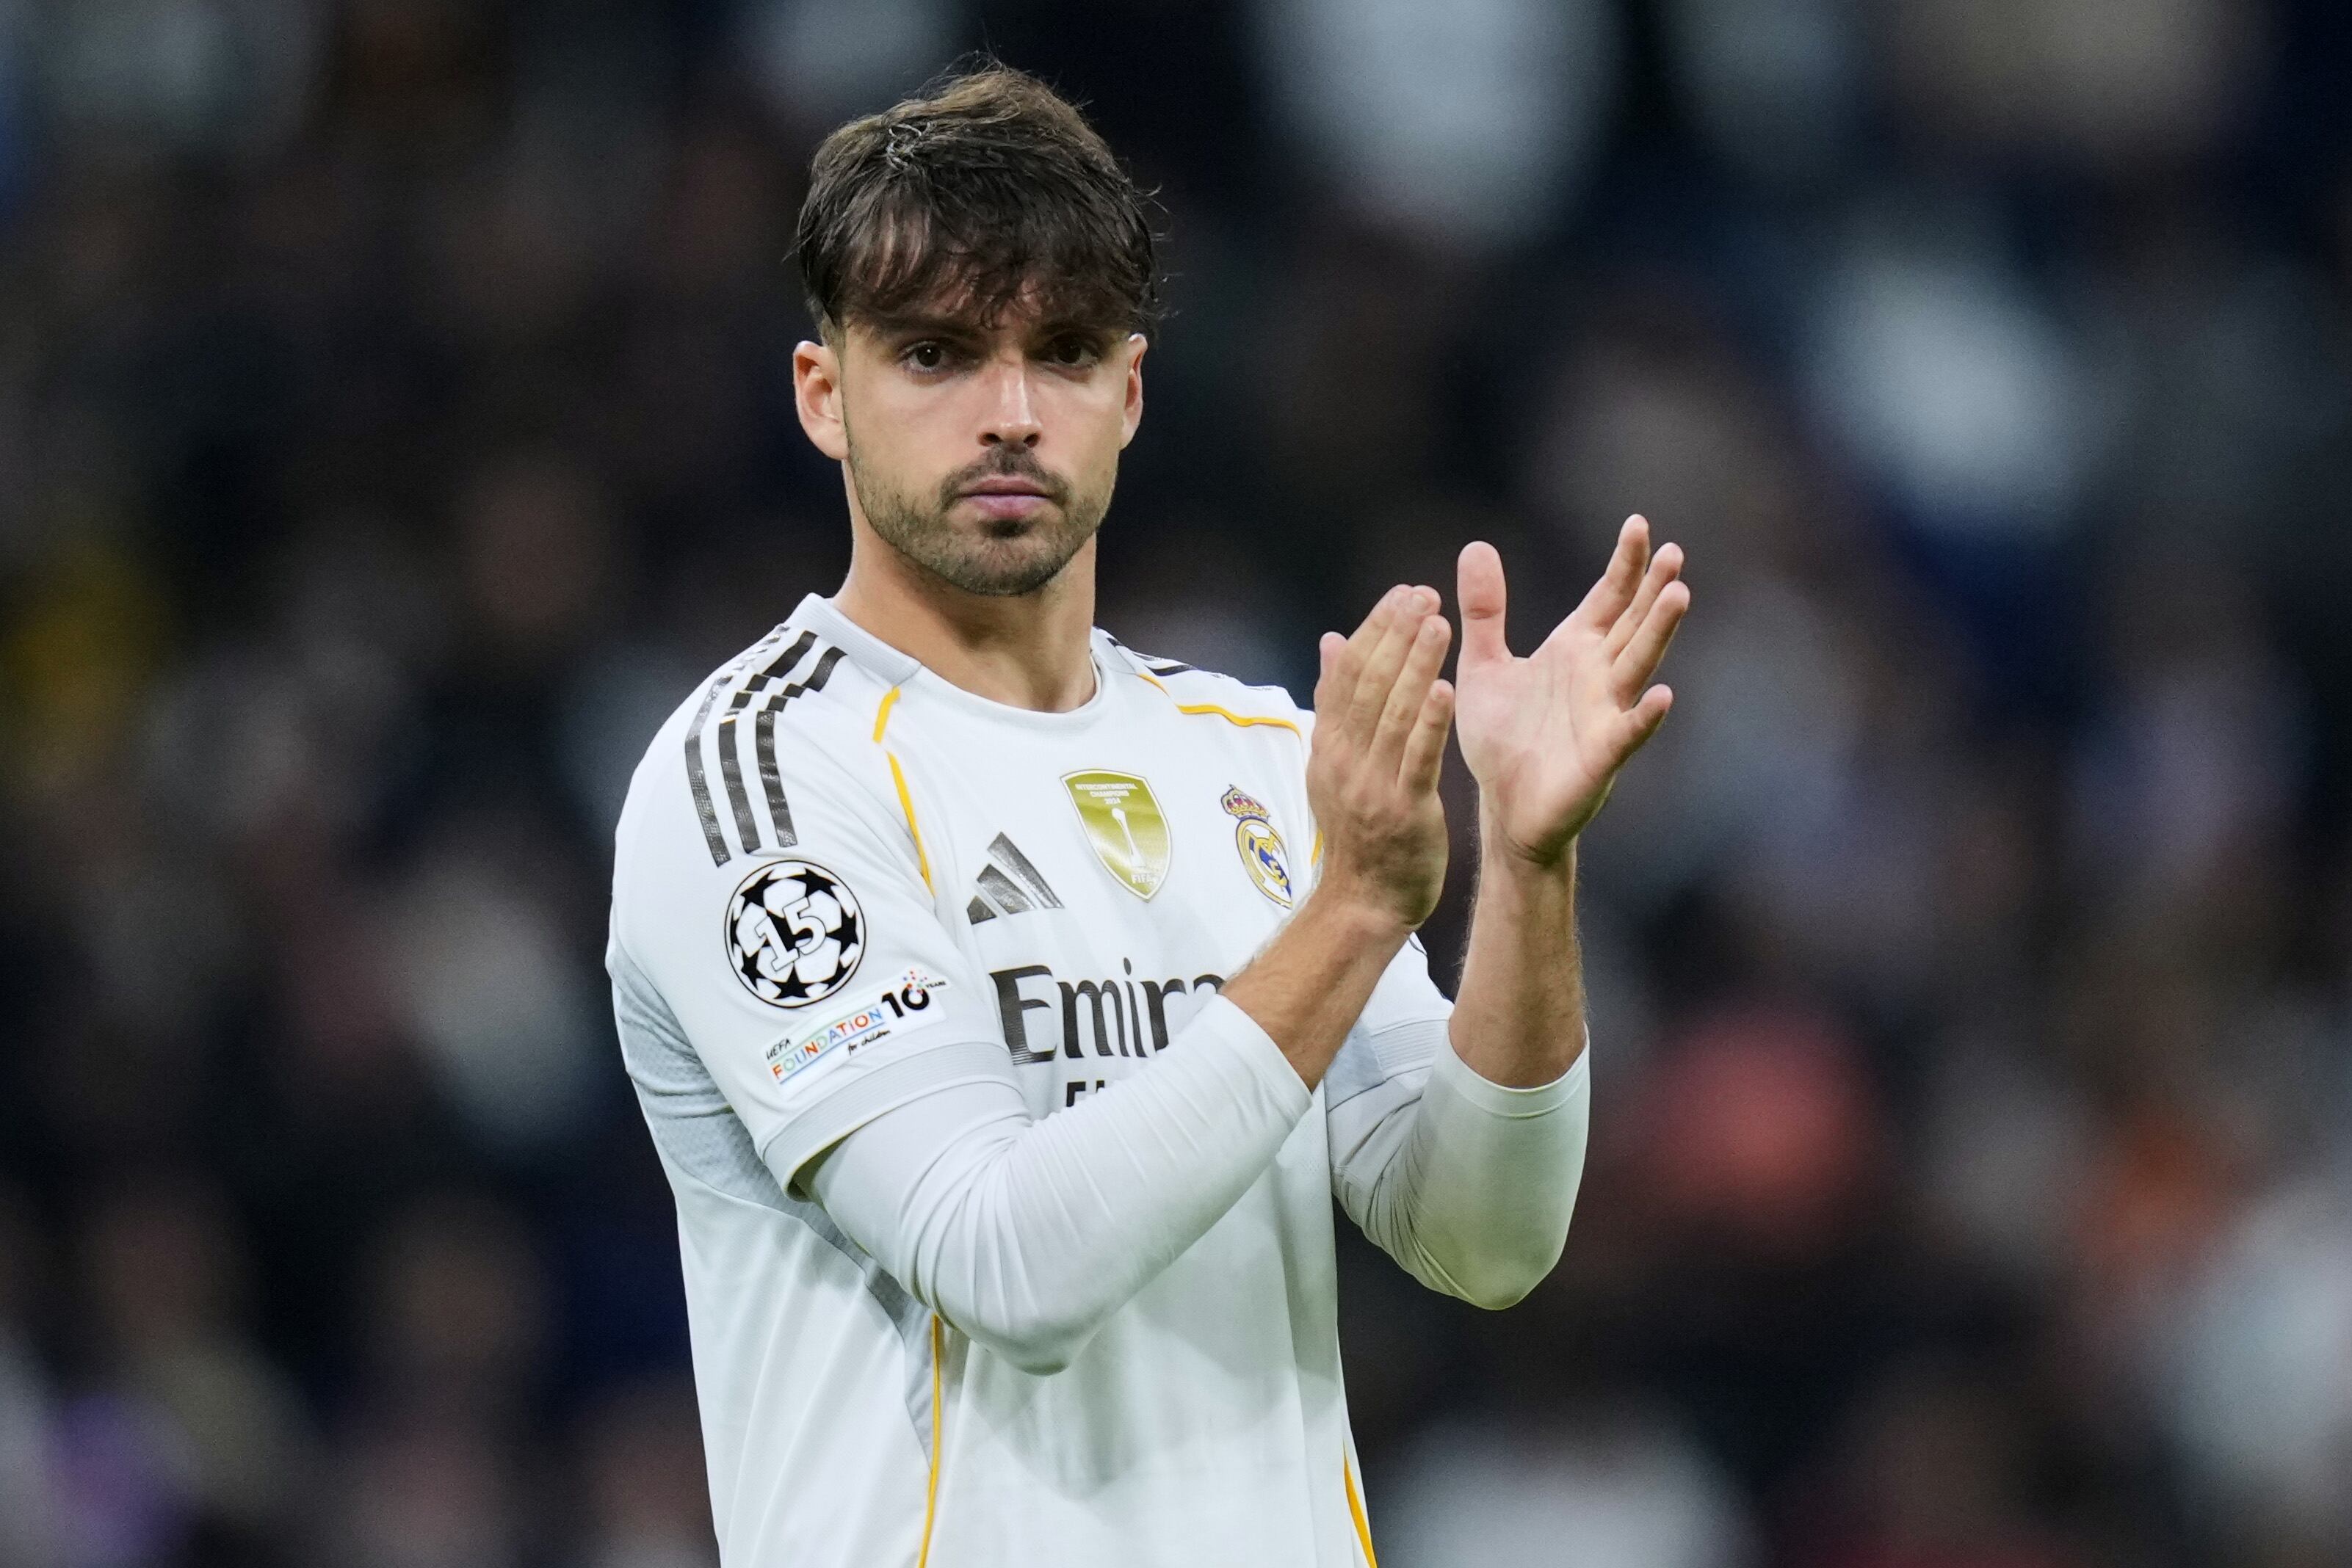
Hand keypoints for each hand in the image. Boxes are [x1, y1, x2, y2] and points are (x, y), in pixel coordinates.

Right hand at [1306, 584, 1455, 930]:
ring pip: (1393, 713)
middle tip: (1425, 594)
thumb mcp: (1334, 764)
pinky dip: (1429, 722)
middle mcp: (1344, 758)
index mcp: (1329, 743)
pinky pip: (1417, 758)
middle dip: (1397, 635)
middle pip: (1368, 684)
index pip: (1347, 672)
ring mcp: (1371, 783)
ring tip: (1439, 623)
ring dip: (1415, 665)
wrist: (1363, 901)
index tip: (1402, 594)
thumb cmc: (1358, 830)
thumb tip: (1331, 640)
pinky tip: (1446, 687)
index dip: (1375, 629)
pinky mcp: (1404, 808)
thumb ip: (1334, 703)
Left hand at [1453, 517, 1687, 866]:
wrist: (1503, 807)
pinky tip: (1664, 696)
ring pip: (1637, 666)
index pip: (1608, 598)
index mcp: (1574, 650)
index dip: (1625, 564)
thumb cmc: (1502, 739)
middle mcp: (1597, 676)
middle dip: (1652, 590)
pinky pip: (1626, 733)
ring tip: (1679, 596)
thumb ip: (1485, 610)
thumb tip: (1476, 545)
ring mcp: (1604, 714)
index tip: (1639, 524)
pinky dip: (1644, 717)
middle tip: (1674, 553)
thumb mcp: (1485, 664)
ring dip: (1658, 634)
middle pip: (1632, 623)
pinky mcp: (1600, 757)